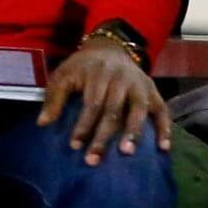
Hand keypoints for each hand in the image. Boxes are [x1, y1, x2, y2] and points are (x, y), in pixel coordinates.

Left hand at [38, 34, 171, 164]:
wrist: (111, 47)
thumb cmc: (83, 66)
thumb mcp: (63, 74)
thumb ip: (54, 98)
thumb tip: (42, 123)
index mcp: (98, 75)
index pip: (92, 104)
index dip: (84, 125)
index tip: (75, 145)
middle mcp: (122, 80)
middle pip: (114, 111)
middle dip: (103, 136)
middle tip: (94, 159)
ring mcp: (140, 86)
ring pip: (139, 110)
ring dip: (134, 132)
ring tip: (127, 152)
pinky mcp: (153, 91)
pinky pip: (162, 110)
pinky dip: (165, 128)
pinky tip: (163, 148)